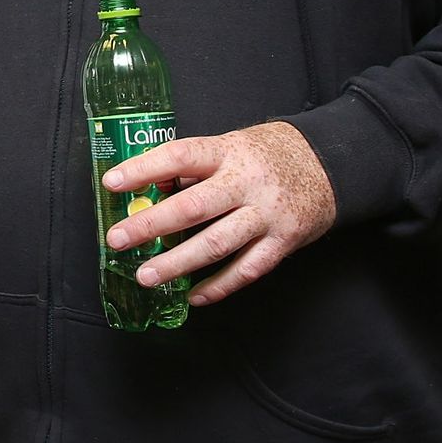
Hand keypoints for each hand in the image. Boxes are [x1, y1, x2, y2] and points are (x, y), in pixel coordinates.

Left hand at [102, 120, 337, 305]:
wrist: (329, 164)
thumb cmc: (266, 156)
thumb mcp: (231, 146)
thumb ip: (195, 169)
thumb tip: (149, 191)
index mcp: (229, 152)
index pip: (180, 156)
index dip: (144, 169)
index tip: (112, 183)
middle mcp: (247, 184)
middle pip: (194, 206)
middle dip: (151, 225)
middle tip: (118, 239)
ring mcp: (267, 215)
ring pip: (217, 244)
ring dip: (178, 263)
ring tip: (146, 276)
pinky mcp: (283, 242)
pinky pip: (246, 270)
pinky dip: (218, 286)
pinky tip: (192, 296)